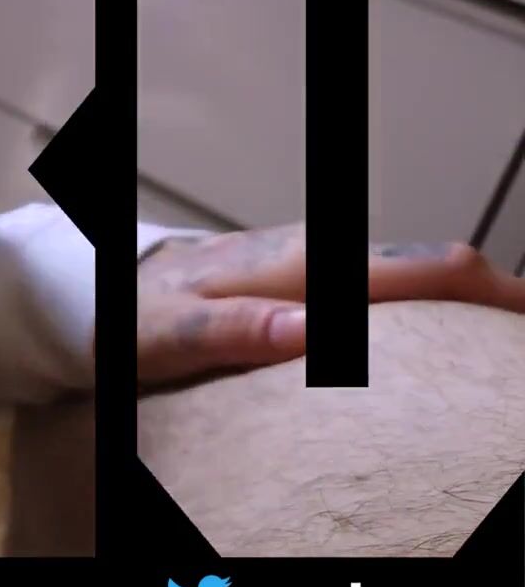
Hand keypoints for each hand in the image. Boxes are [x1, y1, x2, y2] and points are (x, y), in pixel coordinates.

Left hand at [137, 223, 524, 385]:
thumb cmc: (136, 314)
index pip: (406, 266)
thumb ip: (233, 329)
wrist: (103, 288)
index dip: (476, 285)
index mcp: (290, 265)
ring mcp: (312, 261)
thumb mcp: (168, 332)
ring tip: (505, 332)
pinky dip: (422, 298)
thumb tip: (309, 332)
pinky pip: (380, 283)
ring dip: (459, 294)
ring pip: (405, 269)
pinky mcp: (307, 275)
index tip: (520, 309)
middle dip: (485, 289)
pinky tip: (446, 326)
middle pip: (423, 262)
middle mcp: (310, 253)